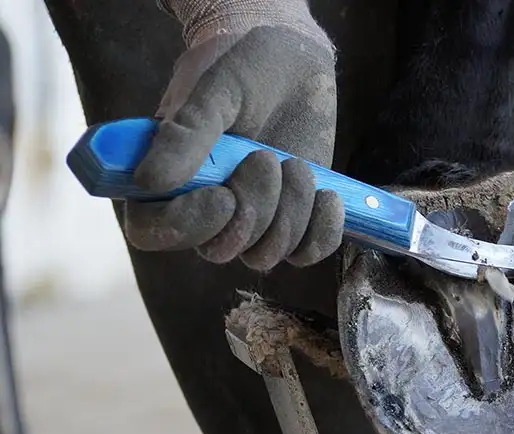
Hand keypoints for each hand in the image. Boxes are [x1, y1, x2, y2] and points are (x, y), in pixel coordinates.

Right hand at [125, 4, 343, 271]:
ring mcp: (251, 218)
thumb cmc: (244, 66)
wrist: (294, 60)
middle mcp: (204, 208)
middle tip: (266, 157)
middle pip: (218, 249)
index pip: (154, 232)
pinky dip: (321, 233)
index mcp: (167, 178)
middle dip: (253, 210)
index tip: (223, 196)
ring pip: (264, 255)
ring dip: (289, 214)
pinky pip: (305, 255)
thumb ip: (186, 134)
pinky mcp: (293, 220)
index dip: (187, 227)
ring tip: (295, 163)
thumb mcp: (216, 91)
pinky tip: (327, 196)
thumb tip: (148, 182)